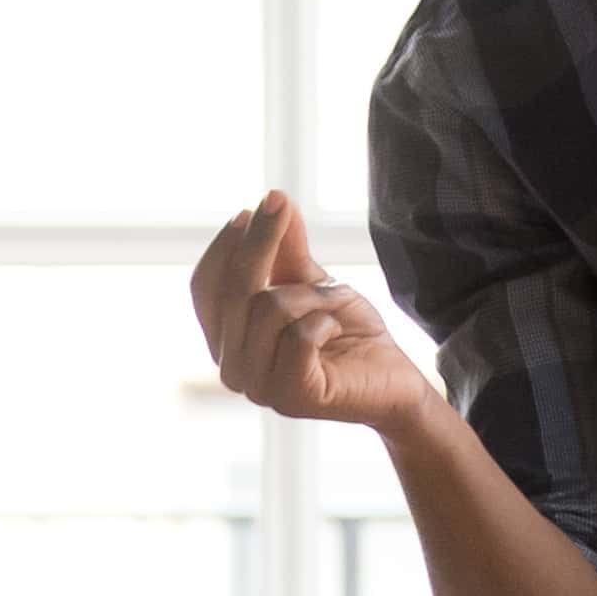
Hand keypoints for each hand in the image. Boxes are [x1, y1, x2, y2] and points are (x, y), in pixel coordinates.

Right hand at [189, 193, 437, 431]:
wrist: (392, 380)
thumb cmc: (348, 334)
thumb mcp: (312, 282)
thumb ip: (286, 248)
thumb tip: (273, 198)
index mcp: (226, 342)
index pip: (204, 288)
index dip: (224, 246)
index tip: (252, 209)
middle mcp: (232, 369)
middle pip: (233, 291)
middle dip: (260, 240)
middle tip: (281, 204)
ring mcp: (258, 388)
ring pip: (269, 308)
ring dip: (313, 294)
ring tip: (335, 304)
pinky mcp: (291, 397)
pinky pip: (300, 335)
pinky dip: (326, 320)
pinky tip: (338, 330)